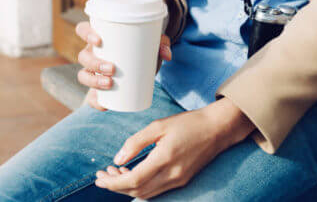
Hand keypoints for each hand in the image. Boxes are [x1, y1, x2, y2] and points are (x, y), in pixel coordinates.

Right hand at [75, 21, 172, 110]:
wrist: (142, 64)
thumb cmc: (142, 47)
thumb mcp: (151, 43)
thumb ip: (161, 44)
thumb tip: (167, 54)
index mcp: (99, 37)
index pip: (82, 30)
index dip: (86, 34)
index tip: (99, 40)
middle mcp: (92, 53)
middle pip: (83, 56)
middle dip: (95, 63)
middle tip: (112, 68)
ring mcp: (93, 71)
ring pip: (83, 75)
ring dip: (93, 81)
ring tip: (110, 83)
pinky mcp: (98, 88)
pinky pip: (90, 97)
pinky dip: (95, 102)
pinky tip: (104, 105)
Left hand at [94, 96, 254, 197]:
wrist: (217, 129)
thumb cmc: (188, 123)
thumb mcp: (158, 126)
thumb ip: (136, 142)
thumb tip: (117, 159)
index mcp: (165, 159)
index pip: (134, 180)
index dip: (113, 183)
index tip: (99, 177)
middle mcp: (172, 175)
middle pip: (138, 191)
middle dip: (116, 186)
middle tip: (101, 175)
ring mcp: (178, 180)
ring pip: (147, 193)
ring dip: (127, 187)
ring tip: (113, 173)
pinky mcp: (182, 180)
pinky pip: (156, 190)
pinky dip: (140, 186)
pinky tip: (131, 174)